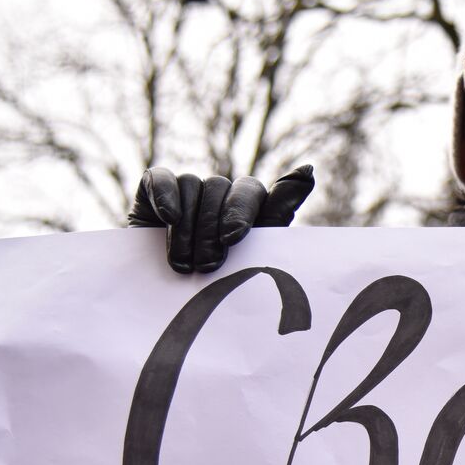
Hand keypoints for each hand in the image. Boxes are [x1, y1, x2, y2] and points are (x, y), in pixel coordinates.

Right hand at [127, 165, 314, 273]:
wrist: (166, 294)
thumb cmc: (218, 278)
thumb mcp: (252, 253)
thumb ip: (278, 212)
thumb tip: (309, 170)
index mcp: (249, 205)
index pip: (252, 192)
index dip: (242, 210)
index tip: (234, 237)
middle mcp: (220, 192)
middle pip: (220, 189)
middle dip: (212, 230)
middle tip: (209, 266)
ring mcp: (189, 187)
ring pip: (192, 186)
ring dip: (187, 229)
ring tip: (185, 265)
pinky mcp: (155, 187)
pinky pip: (161, 179)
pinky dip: (165, 196)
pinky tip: (169, 217)